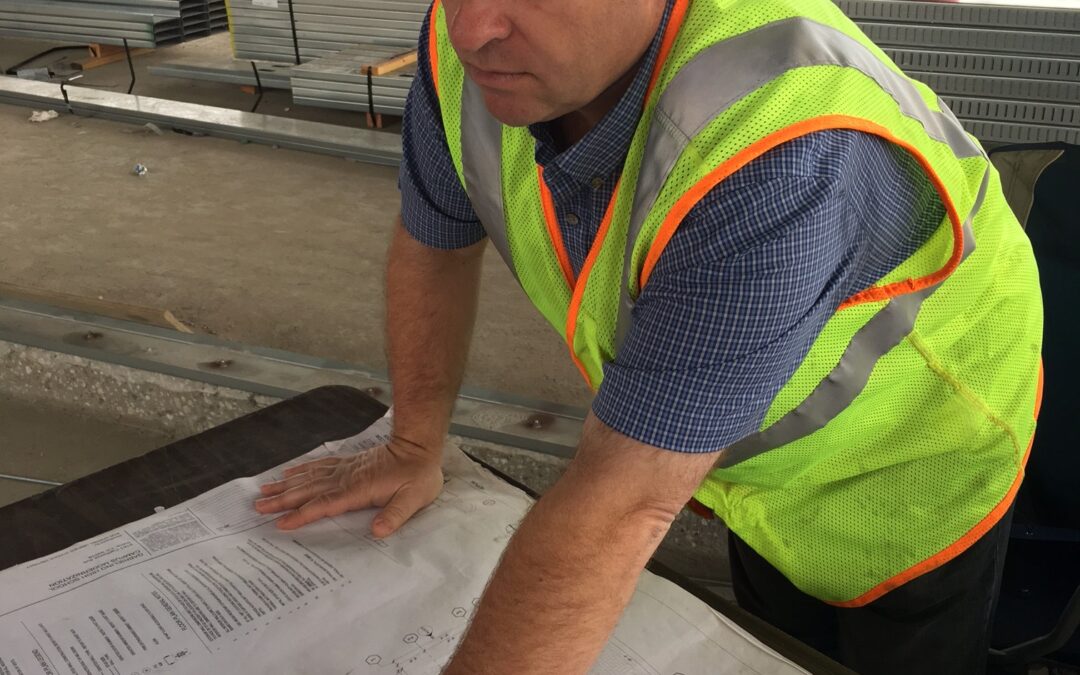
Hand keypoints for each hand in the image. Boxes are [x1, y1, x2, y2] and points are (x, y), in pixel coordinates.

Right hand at [254, 439, 443, 536]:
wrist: (419, 447)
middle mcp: (346, 477)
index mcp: (358, 489)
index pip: (324, 504)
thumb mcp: (414, 499)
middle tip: (258, 507)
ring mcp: (345, 468)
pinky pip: (319, 465)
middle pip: (309, 490)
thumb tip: (378, 532)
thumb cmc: (418, 476)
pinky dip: (302, 469)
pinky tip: (289, 472)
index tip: (280, 523)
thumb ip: (395, 515)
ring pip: (310, 477)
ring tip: (264, 490)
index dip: (302, 514)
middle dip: (283, 499)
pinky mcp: (348, 463)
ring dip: (286, 484)